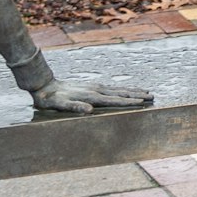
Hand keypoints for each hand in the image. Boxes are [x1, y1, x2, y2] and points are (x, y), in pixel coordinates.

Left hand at [28, 75, 153, 116]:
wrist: (44, 85)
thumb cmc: (51, 98)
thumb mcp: (59, 105)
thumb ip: (74, 107)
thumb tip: (89, 111)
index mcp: (91, 96)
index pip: (114, 100)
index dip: (129, 101)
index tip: (142, 102)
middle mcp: (96, 90)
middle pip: (121, 93)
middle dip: (137, 95)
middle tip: (152, 96)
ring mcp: (94, 87)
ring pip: (118, 89)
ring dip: (133, 91)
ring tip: (146, 92)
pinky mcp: (92, 86)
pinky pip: (112, 89)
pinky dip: (123, 90)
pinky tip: (127, 91)